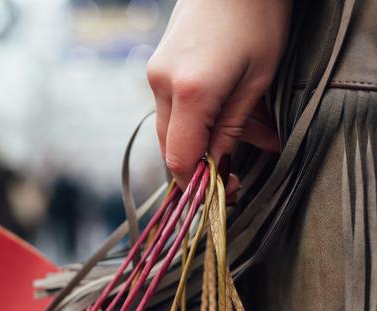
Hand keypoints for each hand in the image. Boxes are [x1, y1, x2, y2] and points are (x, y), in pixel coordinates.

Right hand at [147, 0, 289, 190]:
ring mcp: (155, 74)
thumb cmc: (256, 17)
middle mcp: (162, 84)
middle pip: (169, 146)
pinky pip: (171, 107)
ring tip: (247, 133)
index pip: (178, 157)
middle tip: (237, 169)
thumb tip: (218, 165)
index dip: (198, 182)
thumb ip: (233, 127)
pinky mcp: (157, 66)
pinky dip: (195, 119)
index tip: (224, 190)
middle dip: (201, 163)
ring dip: (202, 140)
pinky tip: (226, 112)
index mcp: (190, 91)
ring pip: (170, 127)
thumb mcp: (257, 79)